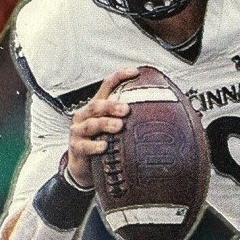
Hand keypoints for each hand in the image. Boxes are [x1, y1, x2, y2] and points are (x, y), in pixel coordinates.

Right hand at [67, 68, 138, 187]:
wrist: (82, 167)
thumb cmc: (101, 143)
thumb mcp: (113, 129)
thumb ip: (129, 119)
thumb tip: (163, 116)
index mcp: (96, 107)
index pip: (106, 86)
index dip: (119, 77)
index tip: (135, 72)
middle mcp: (85, 116)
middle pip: (97, 105)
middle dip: (112, 105)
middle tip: (127, 109)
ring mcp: (79, 132)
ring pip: (90, 124)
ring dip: (105, 124)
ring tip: (119, 126)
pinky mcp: (76, 148)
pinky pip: (84, 146)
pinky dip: (94, 146)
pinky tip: (104, 147)